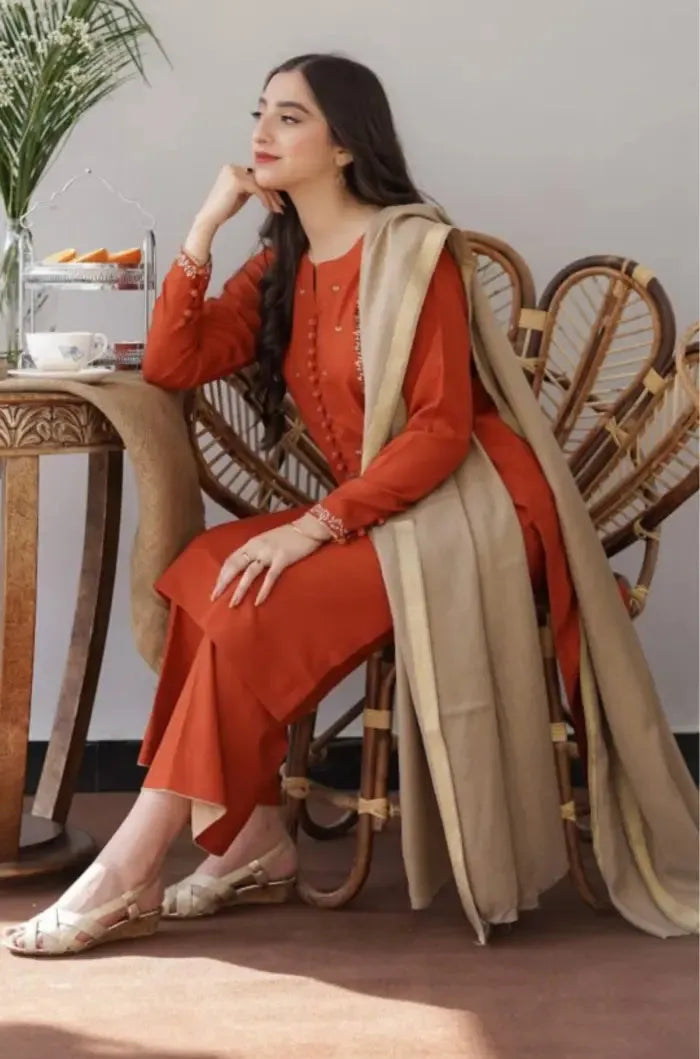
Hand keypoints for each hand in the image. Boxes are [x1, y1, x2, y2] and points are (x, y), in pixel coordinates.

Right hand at [196, 164, 284, 229]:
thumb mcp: (240, 194)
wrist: (210, 218)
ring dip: (271, 198)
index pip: (256, 175)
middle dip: (272, 193)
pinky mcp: (237, 180)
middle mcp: (233, 167)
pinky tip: (269, 208)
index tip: (278, 200)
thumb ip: (250, 187)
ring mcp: (234, 172)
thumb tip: (267, 187)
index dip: (269, 188)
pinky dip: (265, 199)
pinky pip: (257, 189)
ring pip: (260, 184)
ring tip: (278, 209)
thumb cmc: (224, 210)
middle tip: (282, 205)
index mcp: (233, 168)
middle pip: (260, 178)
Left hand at [210, 523, 325, 607]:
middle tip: (214, 598)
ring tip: (233, 604)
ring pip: (249, 574)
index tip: (215, 588)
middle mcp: (257, 547)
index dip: (221, 574)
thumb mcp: (267, 540)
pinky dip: (263, 590)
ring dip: (239, 590)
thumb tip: (246, 565)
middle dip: (223, 583)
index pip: (230, 560)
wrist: (309, 527)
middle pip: (234, 567)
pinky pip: (270, 577)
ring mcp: (269, 553)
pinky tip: (257, 602)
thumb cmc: (289, 535)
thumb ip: (256, 550)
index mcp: (251, 543)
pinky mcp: (283, 559)